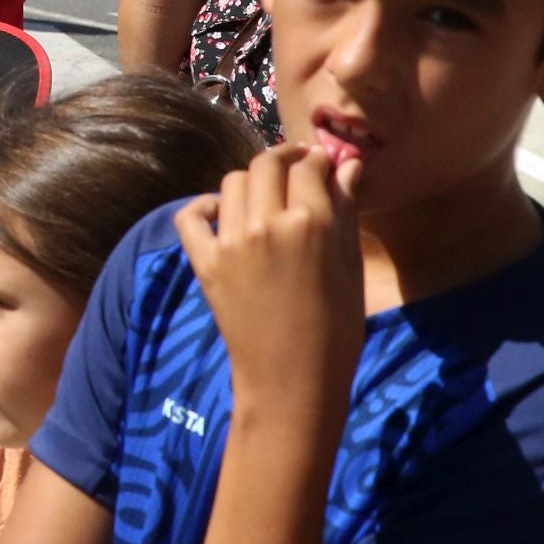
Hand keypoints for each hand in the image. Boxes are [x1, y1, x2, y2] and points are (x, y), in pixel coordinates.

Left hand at [176, 143, 363, 416]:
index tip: (323, 165)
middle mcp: (267, 222)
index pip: (310, 166)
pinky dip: (204, 207)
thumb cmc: (336, 330)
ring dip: (252, 182)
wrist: (291, 383)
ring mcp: (231, 241)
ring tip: (265, 198)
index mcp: (311, 222)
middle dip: (285, 160)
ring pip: (234, 182)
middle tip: (296, 170)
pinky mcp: (205, 262)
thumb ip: (346, 211)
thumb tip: (349, 164)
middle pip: (268, 164)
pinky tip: (222, 215)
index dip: (319, 160)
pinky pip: (192, 216)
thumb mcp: (351, 267)